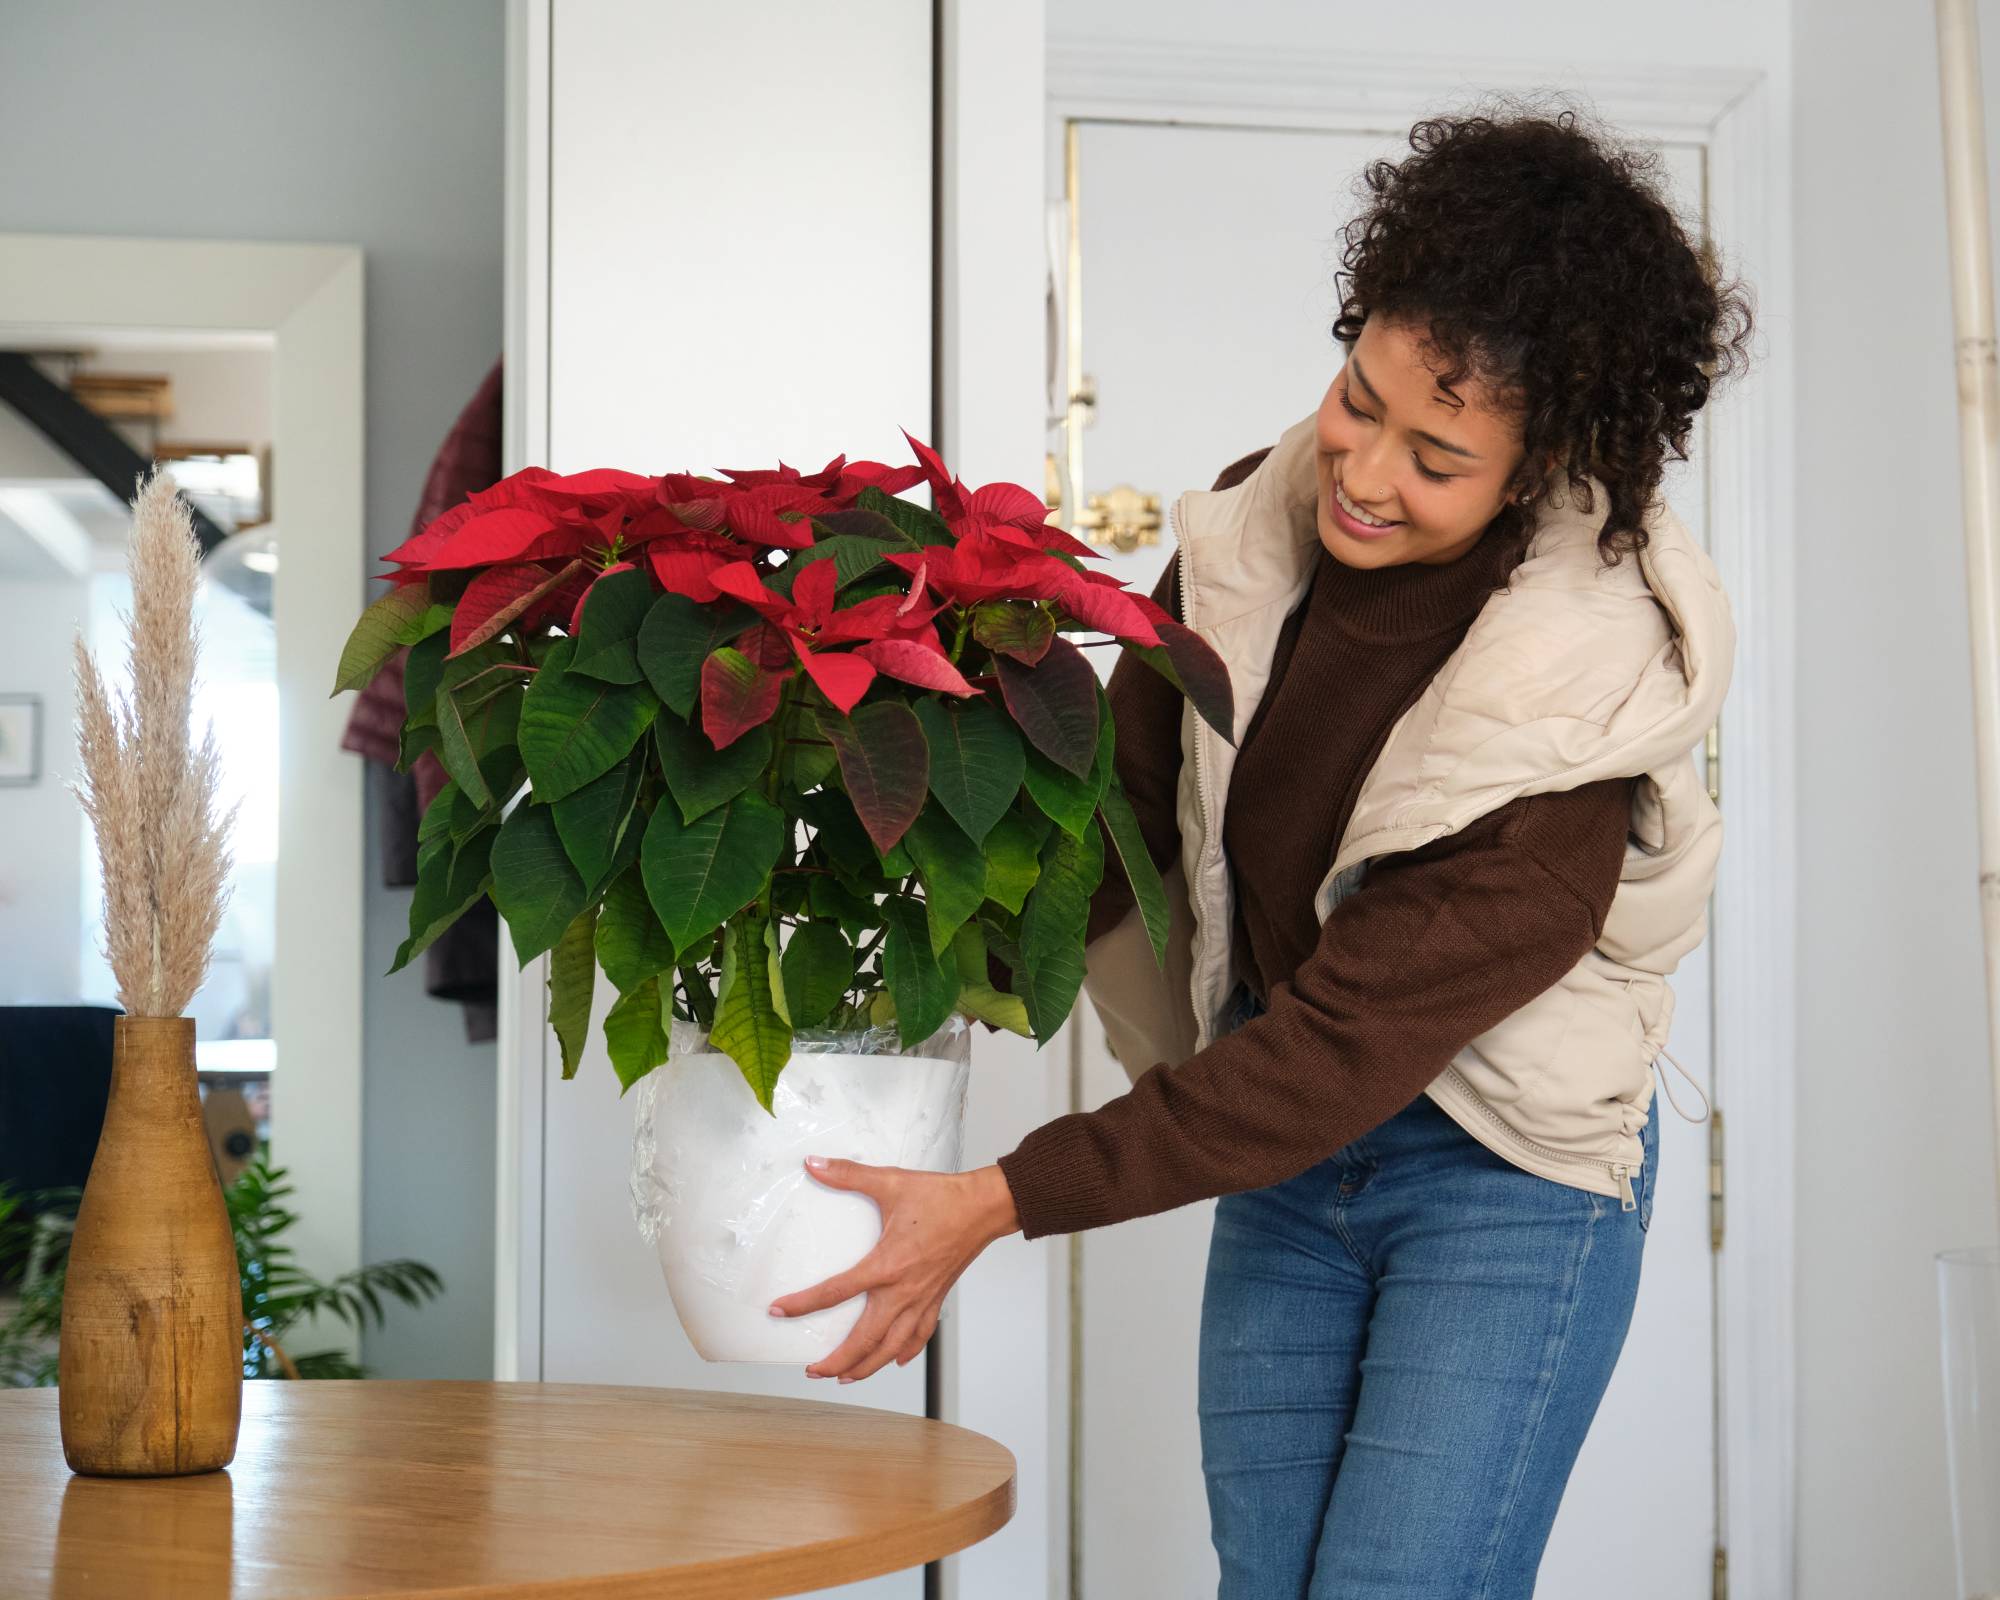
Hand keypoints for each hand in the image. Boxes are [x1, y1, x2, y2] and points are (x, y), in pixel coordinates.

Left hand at [767, 1157, 1020, 1383]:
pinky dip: (905, 1352)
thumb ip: (848, 1174)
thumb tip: (814, 1164)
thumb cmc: (942, 1196)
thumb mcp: (891, 1181)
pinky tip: (895, 1359)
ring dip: (867, 1366)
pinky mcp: (937, 1298)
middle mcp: (904, 1290)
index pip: (837, 1292)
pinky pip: (920, 1335)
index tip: (779, 1312)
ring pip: (892, 1346)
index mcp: (887, 1264)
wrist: (985, 1207)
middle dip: (838, 1360)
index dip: (804, 1304)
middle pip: (866, 1339)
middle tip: (814, 1370)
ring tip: (845, 1377)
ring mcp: (922, 1299)